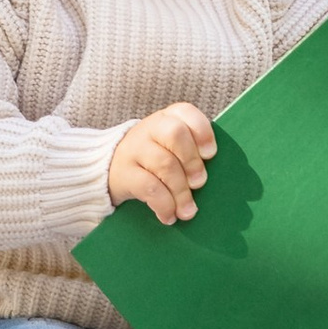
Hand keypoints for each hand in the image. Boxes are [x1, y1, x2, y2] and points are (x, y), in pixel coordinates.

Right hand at [108, 102, 216, 226]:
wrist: (110, 167)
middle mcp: (149, 128)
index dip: (202, 132)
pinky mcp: (124, 173)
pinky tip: (169, 216)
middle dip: (192, 161)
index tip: (210, 155)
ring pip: (164, 164)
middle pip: (175, 134)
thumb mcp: (170, 147)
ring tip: (188, 211)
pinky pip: (149, 187)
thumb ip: (191, 153)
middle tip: (199, 183)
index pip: (185, 112)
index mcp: (167, 118)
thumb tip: (217, 178)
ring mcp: (134, 148)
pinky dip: (164, 205)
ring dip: (181, 192)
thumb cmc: (154, 158)